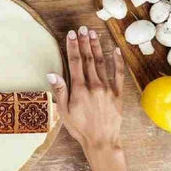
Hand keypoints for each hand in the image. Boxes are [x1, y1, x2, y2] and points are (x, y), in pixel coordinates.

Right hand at [47, 26, 123, 152]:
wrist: (102, 141)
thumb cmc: (79, 128)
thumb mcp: (64, 111)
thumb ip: (60, 91)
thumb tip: (52, 74)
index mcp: (79, 89)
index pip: (75, 62)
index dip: (72, 47)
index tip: (71, 34)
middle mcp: (94, 85)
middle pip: (88, 59)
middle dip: (84, 42)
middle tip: (82, 29)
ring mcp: (107, 88)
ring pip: (101, 63)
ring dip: (97, 47)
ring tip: (93, 33)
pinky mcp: (117, 94)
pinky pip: (118, 74)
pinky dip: (117, 61)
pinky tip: (115, 50)